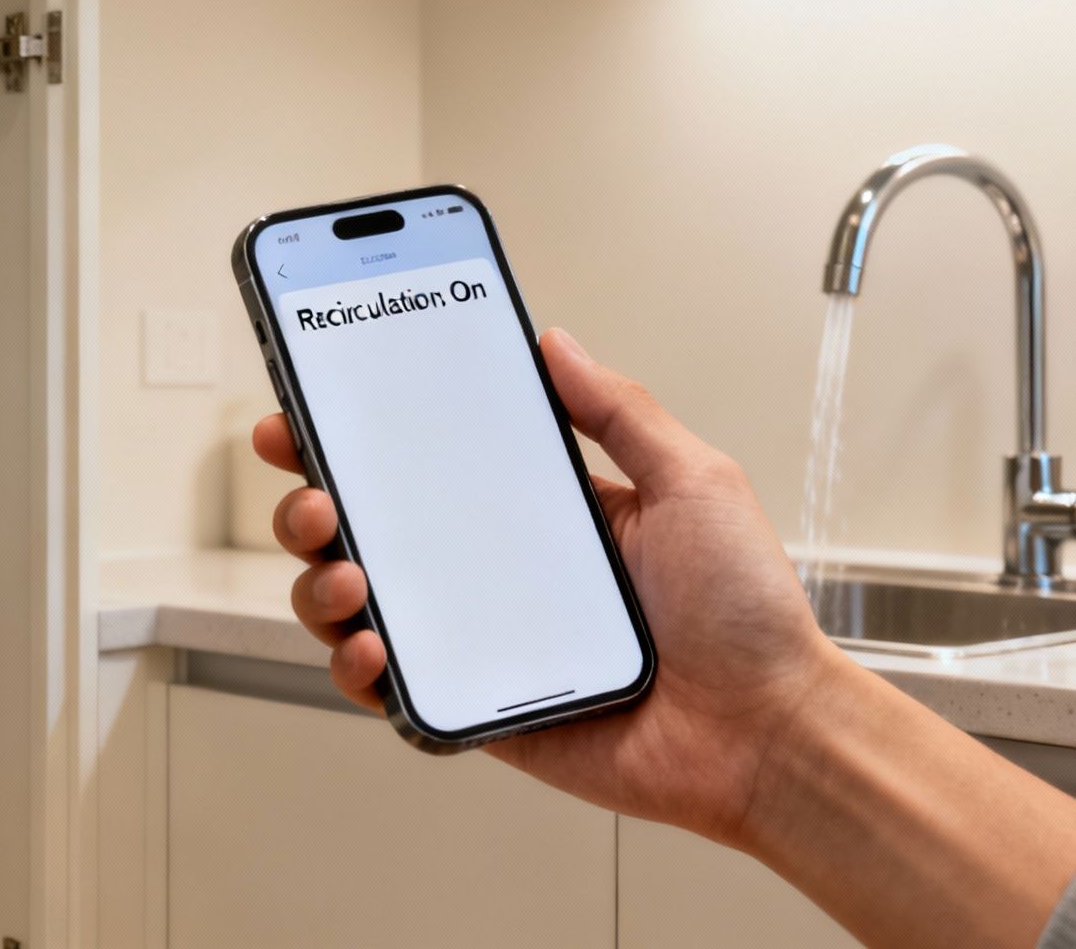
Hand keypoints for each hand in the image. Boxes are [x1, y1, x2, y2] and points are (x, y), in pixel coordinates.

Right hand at [257, 327, 849, 843]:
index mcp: (536, 512)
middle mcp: (493, 572)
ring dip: (322, 583)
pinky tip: (373, 644)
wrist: (767, 731)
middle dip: (309, 506)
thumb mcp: (692, 481)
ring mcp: (476, 641)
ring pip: (357, 607)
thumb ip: (619, 410)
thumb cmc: (746, 615)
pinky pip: (390, 688)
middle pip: (366, 531)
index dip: (355, 438)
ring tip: (347, 576)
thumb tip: (556, 345)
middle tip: (312, 496)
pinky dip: (358, 666)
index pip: (424, 462)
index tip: (307, 414)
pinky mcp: (474, 707)